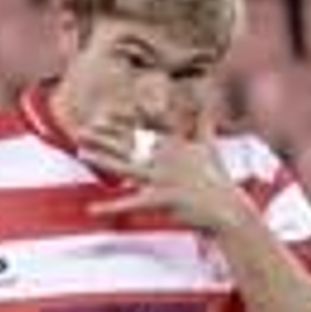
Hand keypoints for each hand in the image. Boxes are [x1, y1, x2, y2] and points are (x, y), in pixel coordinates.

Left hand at [84, 116, 253, 234]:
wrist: (228, 210)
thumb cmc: (218, 181)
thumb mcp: (211, 148)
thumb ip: (205, 124)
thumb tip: (211, 101)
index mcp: (175, 146)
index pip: (144, 130)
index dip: (121, 122)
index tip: (101, 115)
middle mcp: (167, 158)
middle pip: (130, 144)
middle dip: (104, 137)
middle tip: (81, 130)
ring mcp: (164, 178)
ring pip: (127, 167)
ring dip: (103, 160)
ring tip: (82, 153)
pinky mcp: (163, 199)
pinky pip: (132, 203)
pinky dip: (112, 207)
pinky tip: (92, 209)